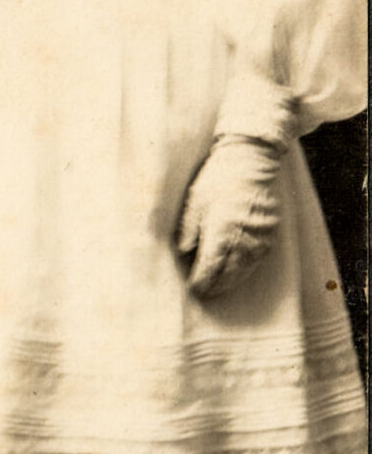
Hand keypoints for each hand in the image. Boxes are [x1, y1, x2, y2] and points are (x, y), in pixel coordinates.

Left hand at [176, 134, 282, 298]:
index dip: (201, 281)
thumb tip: (184, 254)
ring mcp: (260, 237)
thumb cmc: (218, 178)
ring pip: (245, 269)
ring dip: (231, 281)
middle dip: (216, 286)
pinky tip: (237, 271)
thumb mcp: (195, 202)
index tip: (193, 288)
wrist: (250, 160)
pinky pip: (257, 259)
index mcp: (222, 232)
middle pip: (229, 274)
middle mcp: (244, 239)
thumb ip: (189, 231)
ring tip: (218, 288)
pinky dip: (245, 269)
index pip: (211, 267)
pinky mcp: (270, 233)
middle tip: (204, 294)